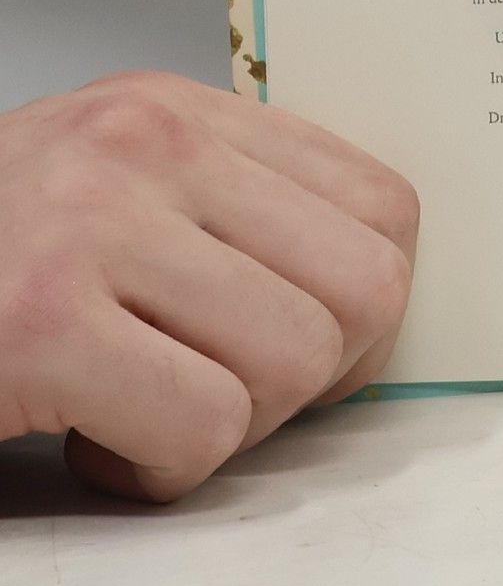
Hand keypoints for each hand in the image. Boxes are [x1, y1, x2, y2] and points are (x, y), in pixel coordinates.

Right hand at [0, 72, 416, 502]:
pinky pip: (203, 428)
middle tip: (224, 395)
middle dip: (314, 376)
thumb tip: (371, 289)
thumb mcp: (108, 195)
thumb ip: (227, 211)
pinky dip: (160, 475)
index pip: (383, 203)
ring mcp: (89, 224)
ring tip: (140, 413)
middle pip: (366, 285)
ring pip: (296, 360)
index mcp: (173, 111)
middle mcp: (143, 144)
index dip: (368, 307)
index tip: (308, 351)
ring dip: (230, 429)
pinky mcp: (36, 323)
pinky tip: (90, 448)